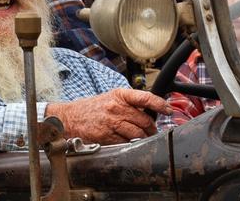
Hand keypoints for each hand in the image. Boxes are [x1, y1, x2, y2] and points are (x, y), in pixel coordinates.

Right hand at [46, 89, 171, 144]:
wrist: (70, 117)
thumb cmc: (92, 108)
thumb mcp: (110, 98)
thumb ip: (129, 103)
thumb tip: (150, 111)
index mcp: (119, 95)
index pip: (145, 98)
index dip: (160, 104)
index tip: (168, 110)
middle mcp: (116, 107)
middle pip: (144, 120)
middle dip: (151, 128)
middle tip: (152, 131)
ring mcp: (111, 122)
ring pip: (137, 134)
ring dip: (143, 138)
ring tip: (142, 139)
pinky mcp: (106, 136)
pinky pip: (125, 143)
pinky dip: (130, 144)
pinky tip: (128, 142)